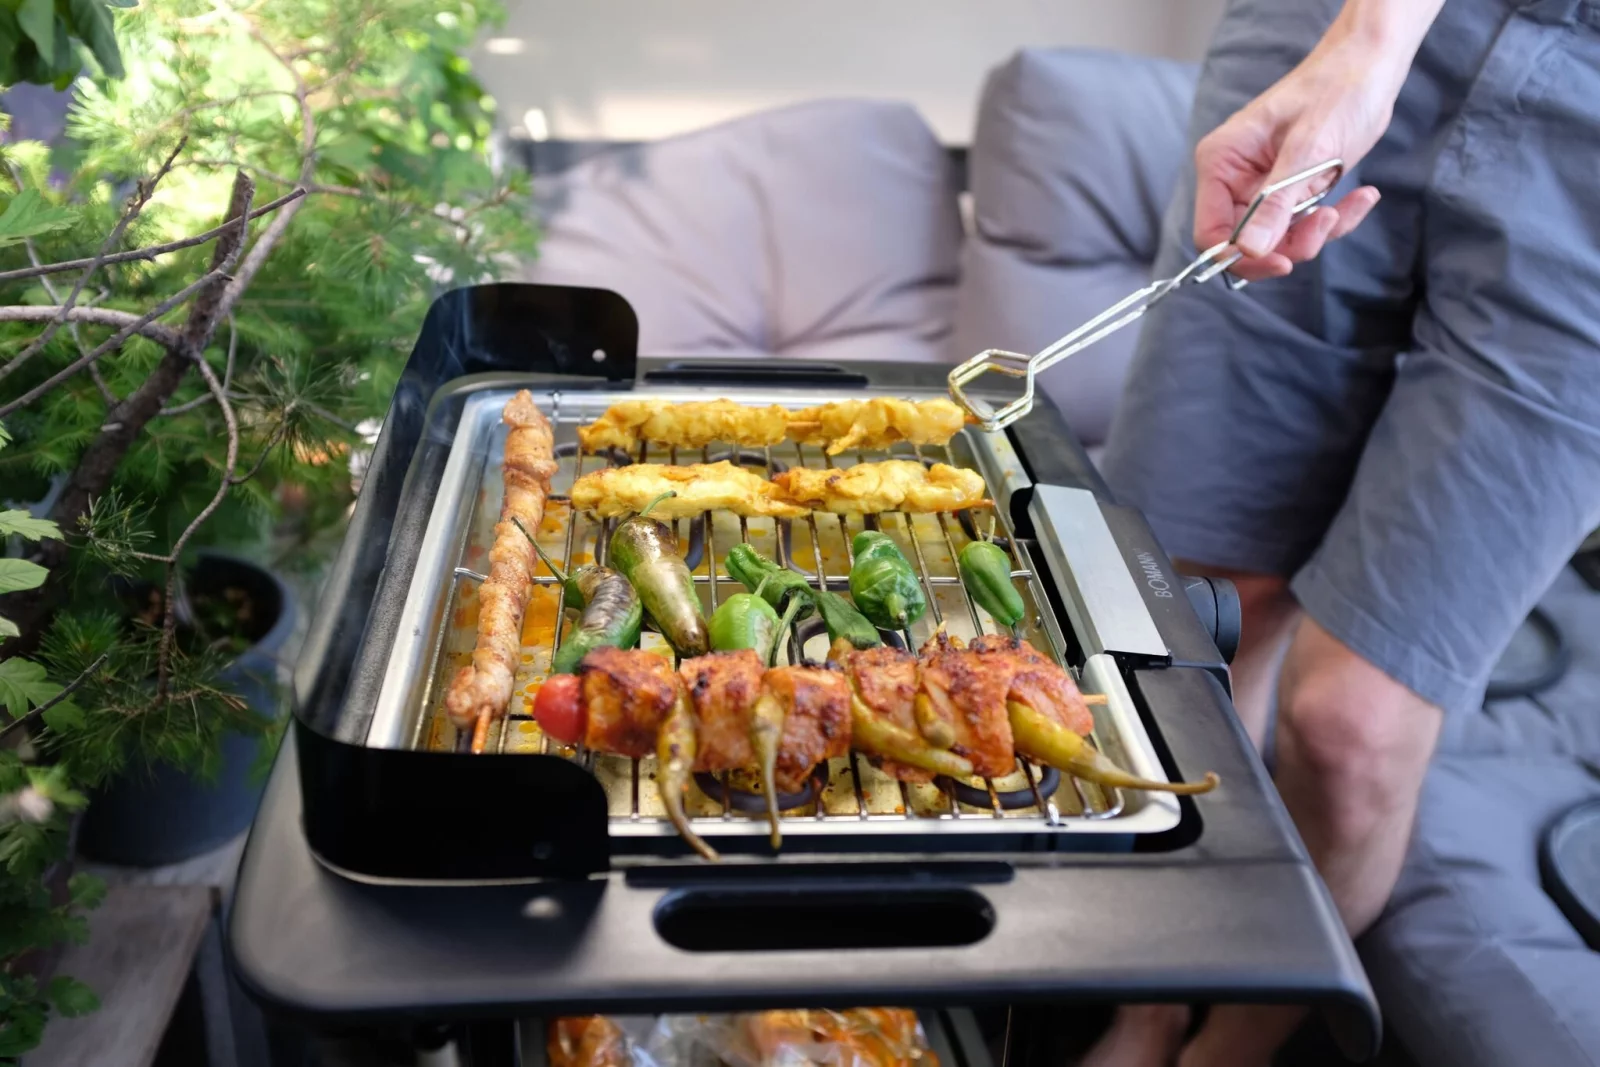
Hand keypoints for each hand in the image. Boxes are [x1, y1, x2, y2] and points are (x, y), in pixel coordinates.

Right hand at [1194, 11, 1418, 280]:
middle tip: (1326, 223)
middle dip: (1289, 244)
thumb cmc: (1335, 91)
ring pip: (1278, 240)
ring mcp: (1263, 187)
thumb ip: (1276, 203)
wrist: (1369, 68)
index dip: (1240, 255)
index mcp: (1221, 162)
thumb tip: (1248, 250)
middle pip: (1246, 243)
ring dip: (1318, 233)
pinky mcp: (1291, 192)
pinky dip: (1336, 220)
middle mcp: (1234, 179)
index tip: (1282, 262)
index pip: (1211, 231)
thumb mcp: (1308, 149)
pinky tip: (1362, 196)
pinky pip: (1304, 227)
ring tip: (1352, 202)